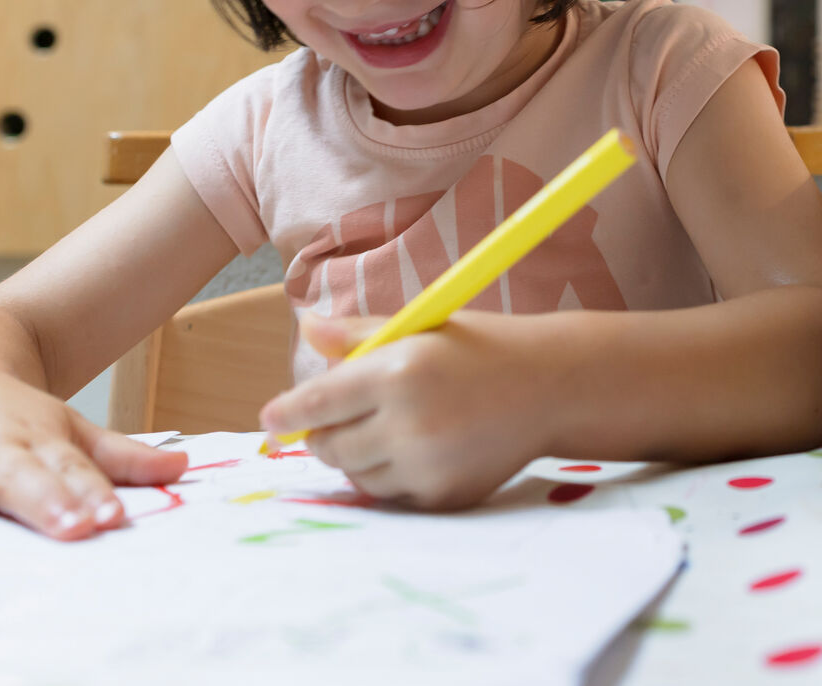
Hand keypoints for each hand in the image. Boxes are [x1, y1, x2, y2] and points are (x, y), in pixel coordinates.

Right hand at [0, 368, 187, 554]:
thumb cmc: (10, 415)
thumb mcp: (66, 429)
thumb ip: (119, 458)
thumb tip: (184, 468)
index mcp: (36, 440)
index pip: (70, 470)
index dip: (91, 494)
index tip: (110, 519)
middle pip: (17, 475)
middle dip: (40, 501)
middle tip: (64, 527)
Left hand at [261, 312, 556, 509]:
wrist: (551, 387)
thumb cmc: (481, 348)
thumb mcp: (420, 327)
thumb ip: (358, 334)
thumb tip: (305, 328)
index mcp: (398, 371)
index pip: (318, 402)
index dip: (287, 413)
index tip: (270, 419)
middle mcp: (409, 422)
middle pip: (329, 446)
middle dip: (324, 434)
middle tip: (339, 420)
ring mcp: (426, 465)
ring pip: (356, 475)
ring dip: (356, 456)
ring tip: (385, 430)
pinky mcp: (442, 496)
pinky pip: (391, 496)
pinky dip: (390, 477)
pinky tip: (415, 450)